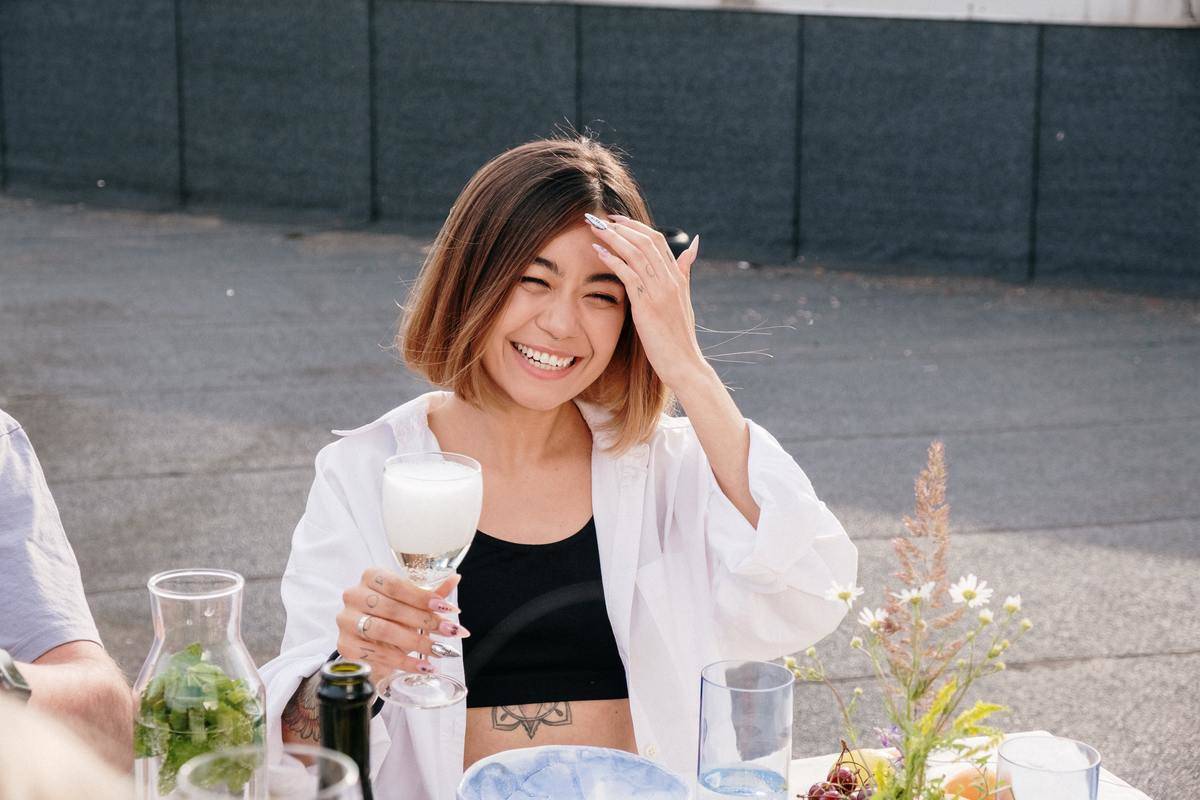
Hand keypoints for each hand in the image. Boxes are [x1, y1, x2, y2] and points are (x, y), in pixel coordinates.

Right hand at [335, 568, 467, 677]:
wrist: (369, 641)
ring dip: (416, 642)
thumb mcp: (412, 601)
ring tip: (439, 650)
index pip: (397, 584)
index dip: (423, 597)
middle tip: (450, 631)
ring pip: (384, 630)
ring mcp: (347, 620)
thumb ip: (431, 592)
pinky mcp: (346, 645)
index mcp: (371, 577)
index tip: (447, 609)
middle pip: (392, 608)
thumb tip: (455, 578)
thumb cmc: (392, 614)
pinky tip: (422, 666)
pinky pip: (377, 654)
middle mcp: (354, 595)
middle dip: (425, 621)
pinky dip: (403, 662)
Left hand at [587, 214, 708, 389]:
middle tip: (599, 217)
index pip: (657, 240)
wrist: (684, 363)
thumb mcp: (684, 299)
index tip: (616, 219)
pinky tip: (598, 252)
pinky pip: (629, 275)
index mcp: (678, 277)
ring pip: (636, 254)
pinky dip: (613, 260)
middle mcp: (670, 280)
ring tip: (594, 228)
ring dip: (613, 238)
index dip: (635, 226)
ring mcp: (660, 292)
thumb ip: (684, 271)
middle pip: (645, 241)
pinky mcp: (648, 306)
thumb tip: (693, 244)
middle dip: (621, 226)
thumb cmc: (679, 336)